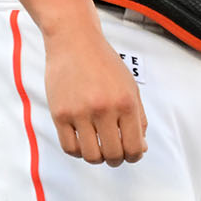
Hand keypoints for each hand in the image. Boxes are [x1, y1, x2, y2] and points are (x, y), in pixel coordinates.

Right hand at [45, 28, 147, 165]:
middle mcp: (104, 109)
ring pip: (90, 156)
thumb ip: (138, 118)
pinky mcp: (60, 114)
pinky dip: (78, 151)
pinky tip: (83, 141)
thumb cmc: (104, 63)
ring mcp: (80, 113)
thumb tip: (140, 148)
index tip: (131, 154)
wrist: (74, 41)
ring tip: (98, 147)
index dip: (134, 156)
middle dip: (116, 159)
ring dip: (97, 158)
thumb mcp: (130, 86)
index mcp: (126, 102)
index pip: (134, 147)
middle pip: (113, 155)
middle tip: (114, 153)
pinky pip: (70, 148)